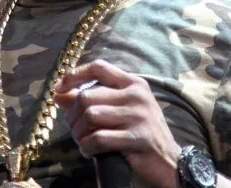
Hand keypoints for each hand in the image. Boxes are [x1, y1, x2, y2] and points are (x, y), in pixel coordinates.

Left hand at [54, 59, 180, 187]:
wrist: (171, 163)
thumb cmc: (142, 133)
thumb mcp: (122, 110)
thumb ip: (94, 99)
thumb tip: (59, 95)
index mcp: (133, 83)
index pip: (99, 67)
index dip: (75, 75)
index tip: (59, 88)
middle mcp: (136, 95)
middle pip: (88, 95)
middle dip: (73, 115)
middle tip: (75, 129)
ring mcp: (138, 116)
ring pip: (90, 115)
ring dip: (79, 132)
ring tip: (83, 141)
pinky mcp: (137, 138)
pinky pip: (99, 138)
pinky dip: (87, 147)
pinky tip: (90, 151)